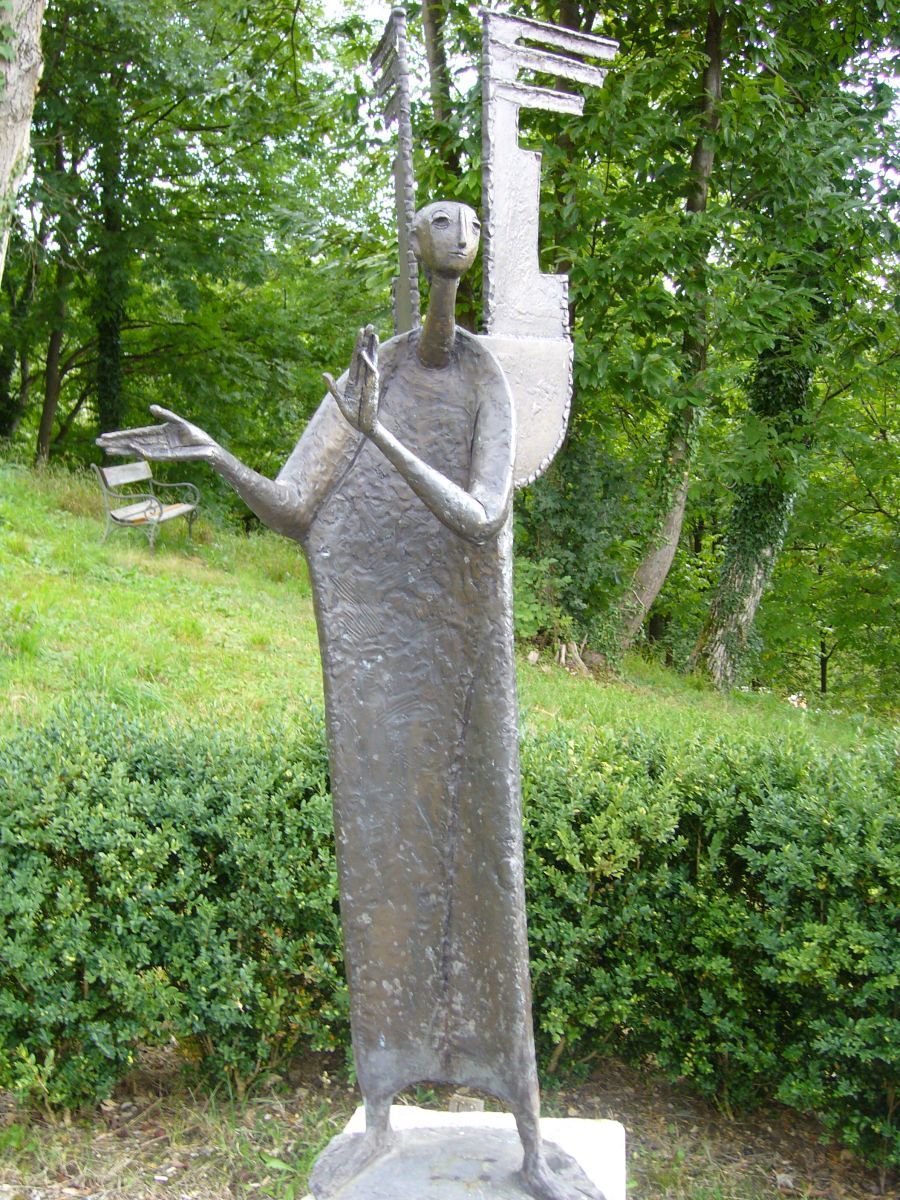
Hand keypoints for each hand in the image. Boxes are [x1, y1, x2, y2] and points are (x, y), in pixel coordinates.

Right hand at [97, 406, 219, 462]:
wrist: (207, 445)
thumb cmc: (193, 433)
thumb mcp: (177, 421)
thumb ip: (164, 414)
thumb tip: (150, 408)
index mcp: (156, 433)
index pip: (134, 434)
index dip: (120, 435)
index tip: (105, 436)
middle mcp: (155, 443)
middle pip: (131, 443)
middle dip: (116, 443)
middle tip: (98, 444)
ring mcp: (160, 451)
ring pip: (138, 451)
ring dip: (124, 450)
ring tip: (109, 450)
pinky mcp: (169, 457)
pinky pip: (153, 455)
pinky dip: (143, 452)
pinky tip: (133, 450)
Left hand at [323, 325, 378, 435]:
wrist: (364, 427)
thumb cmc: (354, 415)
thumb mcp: (340, 400)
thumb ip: (332, 387)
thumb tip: (324, 374)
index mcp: (354, 378)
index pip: (356, 357)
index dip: (358, 344)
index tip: (361, 331)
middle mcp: (363, 377)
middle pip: (366, 354)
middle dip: (368, 341)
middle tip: (371, 325)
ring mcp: (369, 381)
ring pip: (371, 360)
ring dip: (372, 348)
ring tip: (375, 334)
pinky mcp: (372, 387)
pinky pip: (371, 372)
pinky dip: (368, 363)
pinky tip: (364, 353)